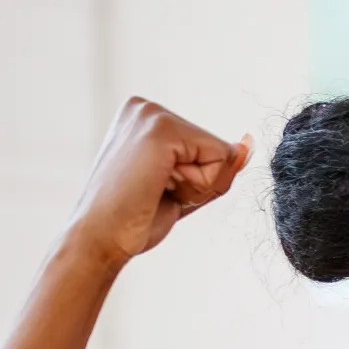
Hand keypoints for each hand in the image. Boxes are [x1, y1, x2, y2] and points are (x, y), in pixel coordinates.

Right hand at [65, 98, 252, 266]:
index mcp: (145, 118)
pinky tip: (159, 187)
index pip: (207, 145)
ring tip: (155, 190)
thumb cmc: (135, 217)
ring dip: (199, 185)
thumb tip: (248, 143)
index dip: (195, 178)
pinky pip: (220, 158)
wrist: (100, 240)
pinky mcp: (161, 130)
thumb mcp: (185, 184)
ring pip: (222, 154)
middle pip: (218, 147)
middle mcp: (146, 108)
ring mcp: (152, 116)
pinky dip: (199, 186)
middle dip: (200, 181)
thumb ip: (219, 163)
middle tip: (155, 192)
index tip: (156, 188)